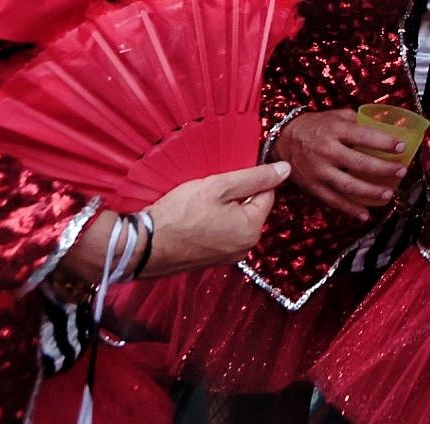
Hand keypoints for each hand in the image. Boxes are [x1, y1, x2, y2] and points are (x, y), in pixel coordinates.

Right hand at [59, 163, 289, 280]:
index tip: (228, 174)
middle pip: (251, 209)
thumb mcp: (219, 186)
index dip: (250, 180)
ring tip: (200, 202)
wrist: (143, 246)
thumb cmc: (179, 214)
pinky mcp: (209, 260)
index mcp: (252, 229)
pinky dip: (211, 222)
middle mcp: (244, 248)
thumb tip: (285, 169)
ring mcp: (227, 257)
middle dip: (236, 196)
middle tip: (210, 188)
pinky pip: (220, 234)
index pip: (266, 194)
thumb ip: (255, 177)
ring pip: (234, 221)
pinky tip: (194, 217)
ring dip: (223, 209)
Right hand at [272, 109, 406, 219]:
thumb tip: (384, 127)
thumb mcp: (335, 116)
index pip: (365, 136)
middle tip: (401, 172)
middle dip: (384, 169)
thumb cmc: (314, 126)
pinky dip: (350, 209)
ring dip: (371, 192)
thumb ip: (357, 121)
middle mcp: (327, 151)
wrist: (282, 141)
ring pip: (349, 185)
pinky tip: (365, 215)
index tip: (402, 146)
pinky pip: (334, 200)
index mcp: (335, 130)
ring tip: (388, 194)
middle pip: (360, 163)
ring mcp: (320, 171)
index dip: (385, 142)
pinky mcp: (313, 187)